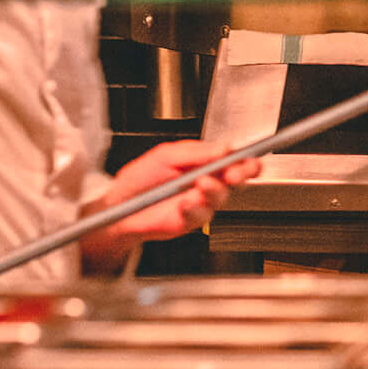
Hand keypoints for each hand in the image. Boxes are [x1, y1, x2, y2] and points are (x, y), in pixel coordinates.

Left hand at [79, 140, 261, 268]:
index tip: (247, 158)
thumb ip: (197, 153)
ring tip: (200, 184)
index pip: (234, 159)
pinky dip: (195, 207)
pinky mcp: (191, 220)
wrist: (120, 204)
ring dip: (214, 190)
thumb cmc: (140, 178)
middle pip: (237, 179)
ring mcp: (200, 202)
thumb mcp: (167, 155)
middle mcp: (206, 182)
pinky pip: (201, 214)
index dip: (245, 159)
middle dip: (240, 175)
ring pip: (222, 197)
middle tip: (233, 173)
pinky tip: (185, 202)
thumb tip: (224, 148)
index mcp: (204, 163)